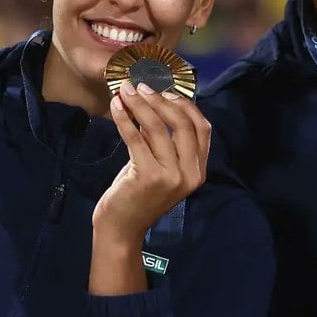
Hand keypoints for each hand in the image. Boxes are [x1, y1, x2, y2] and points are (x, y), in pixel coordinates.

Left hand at [93, 82, 209, 244]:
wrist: (122, 229)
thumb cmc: (139, 196)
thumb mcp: (160, 168)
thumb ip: (165, 143)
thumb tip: (156, 103)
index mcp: (198, 171)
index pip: (202, 128)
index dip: (186, 105)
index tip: (167, 90)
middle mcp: (190, 174)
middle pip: (182, 124)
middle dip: (161, 100)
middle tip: (141, 86)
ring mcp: (171, 177)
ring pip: (157, 128)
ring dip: (139, 105)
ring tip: (125, 91)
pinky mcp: (148, 177)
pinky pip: (136, 138)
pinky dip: (124, 118)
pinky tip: (115, 107)